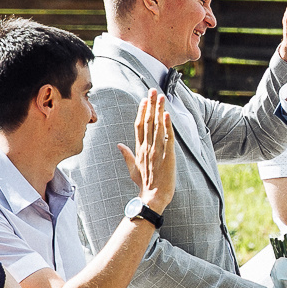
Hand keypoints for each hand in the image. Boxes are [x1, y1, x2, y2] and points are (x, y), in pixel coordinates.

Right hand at [119, 90, 176, 212]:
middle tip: (153, 90)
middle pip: (147, 122)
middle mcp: (146, 147)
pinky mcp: (167, 156)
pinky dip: (167, 126)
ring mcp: (156, 151)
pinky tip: (167, 115)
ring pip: (157, 127)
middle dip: (150, 105)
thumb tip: (118, 145)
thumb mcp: (132, 168)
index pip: (139, 126)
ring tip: (161, 97)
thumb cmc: (144, 184)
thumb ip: (126, 155)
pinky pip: (167, 138)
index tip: (144, 100)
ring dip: (159, 110)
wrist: (152, 197)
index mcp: (139, 149)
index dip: (142, 111)